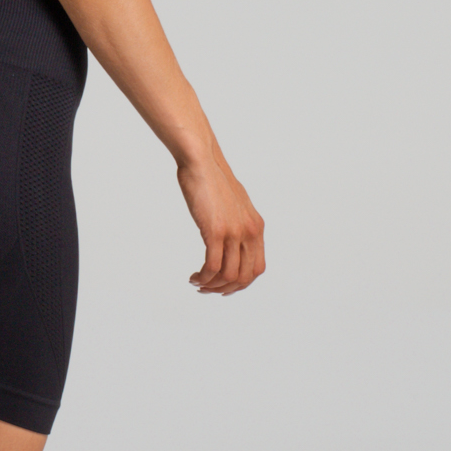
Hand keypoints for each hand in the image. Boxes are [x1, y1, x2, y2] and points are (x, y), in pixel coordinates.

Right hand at [177, 152, 264, 295]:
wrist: (202, 161)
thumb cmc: (212, 180)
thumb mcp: (234, 204)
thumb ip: (237, 222)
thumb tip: (230, 237)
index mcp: (257, 227)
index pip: (257, 268)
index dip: (241, 283)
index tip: (223, 286)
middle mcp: (250, 232)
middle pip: (245, 276)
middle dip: (225, 289)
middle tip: (207, 289)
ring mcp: (234, 232)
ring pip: (228, 275)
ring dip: (211, 285)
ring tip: (197, 283)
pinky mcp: (216, 231)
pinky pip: (213, 266)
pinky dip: (203, 277)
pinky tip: (194, 276)